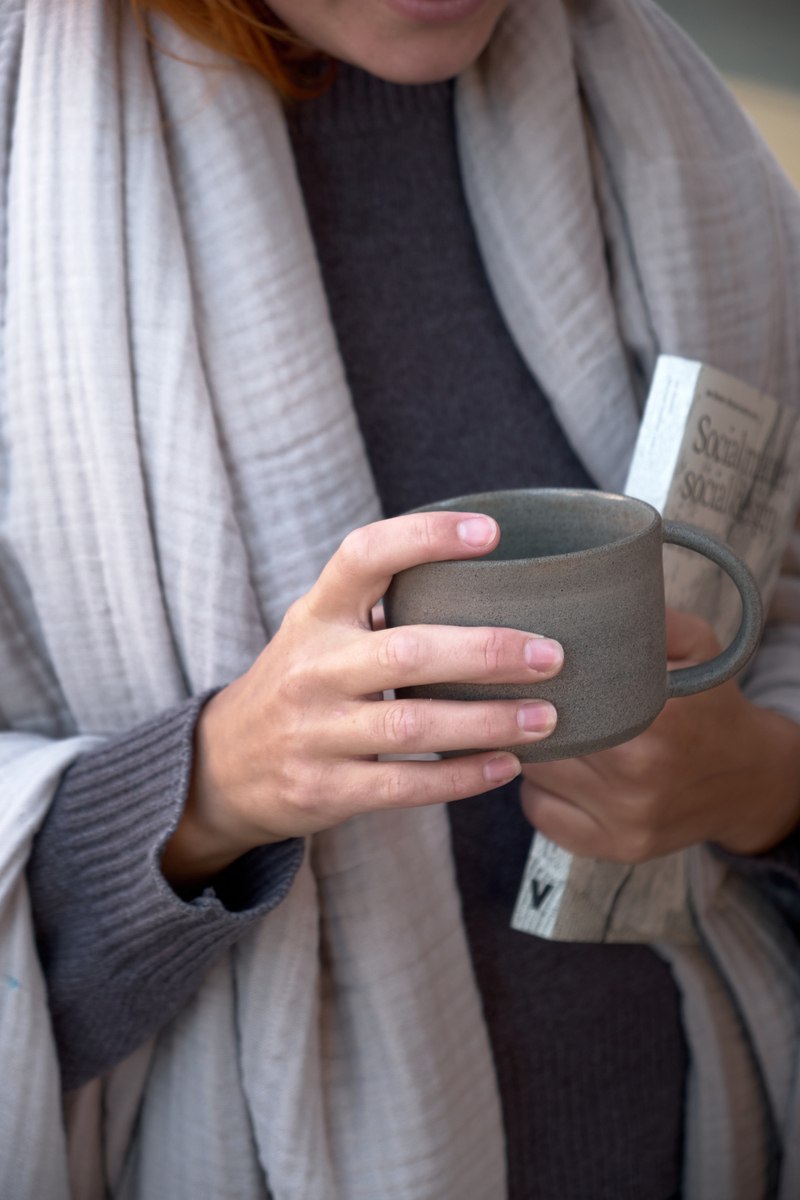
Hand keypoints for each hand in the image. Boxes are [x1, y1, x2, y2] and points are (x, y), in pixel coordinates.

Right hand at [162, 512, 562, 885]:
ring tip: (546, 717)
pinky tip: (506, 766)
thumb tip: (485, 576)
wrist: (224, 766)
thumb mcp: (318, 630)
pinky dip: (462, 778)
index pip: (363, 556)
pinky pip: (404, 786)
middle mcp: (312, 668)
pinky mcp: (323, 789)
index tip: (491, 533)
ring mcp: (314, 732)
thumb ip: (379, 605)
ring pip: (413, 726)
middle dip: (487, 652)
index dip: (424, 537)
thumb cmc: (298, 683)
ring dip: (488, 722)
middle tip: (550, 653)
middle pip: (407, 652)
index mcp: (316, 615)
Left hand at [520, 609, 799, 863]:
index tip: (521, 668)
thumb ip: (642, 617)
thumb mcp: (694, 644)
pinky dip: (538, 790)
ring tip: (547, 728)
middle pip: (538, 739)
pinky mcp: (615, 848)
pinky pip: (540, 814)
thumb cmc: (710, 704)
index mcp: (654, 721)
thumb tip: (578, 593)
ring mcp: (625, 820)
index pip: (556, 700)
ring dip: (529, 751)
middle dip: (523, 715)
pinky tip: (561, 769)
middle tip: (520, 694)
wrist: (748, 778)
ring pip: (534, 776)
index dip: (530, 683)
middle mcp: (638, 777)